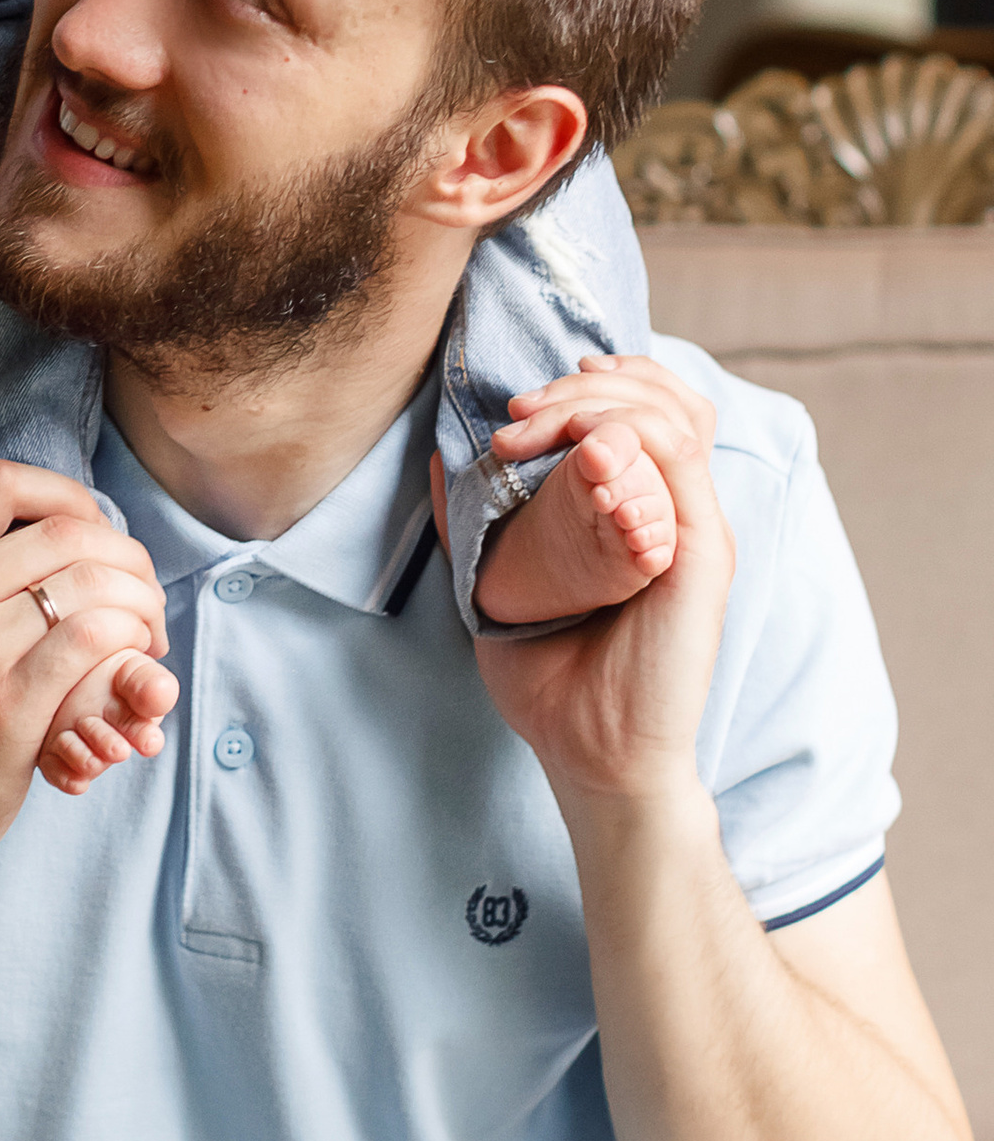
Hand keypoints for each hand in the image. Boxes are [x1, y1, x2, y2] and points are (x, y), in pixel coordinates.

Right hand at [0, 461, 177, 902]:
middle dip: (127, 558)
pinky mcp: (4, 708)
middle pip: (64, 533)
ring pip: (91, 584)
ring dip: (141, 605)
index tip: (97, 533)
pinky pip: (94, 640)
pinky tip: (135, 667)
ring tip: (146, 638)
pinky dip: (131, 644)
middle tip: (144, 599)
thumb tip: (67, 532)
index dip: (68, 495)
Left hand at [434, 354, 733, 814]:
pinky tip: (577, 448)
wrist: (591, 758)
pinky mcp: (701, 556)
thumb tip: (439, 457)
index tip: (525, 398)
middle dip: (585, 384)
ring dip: (597, 401)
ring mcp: (695, 531)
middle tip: (519, 409)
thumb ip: (476, 524)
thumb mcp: (498, 584)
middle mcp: (677, 513)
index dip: (599, 382)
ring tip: (532, 424)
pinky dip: (628, 434)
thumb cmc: (551, 680)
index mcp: (644, 513)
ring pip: (673, 417)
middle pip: (665, 399)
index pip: (651, 409)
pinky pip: (678, 462)